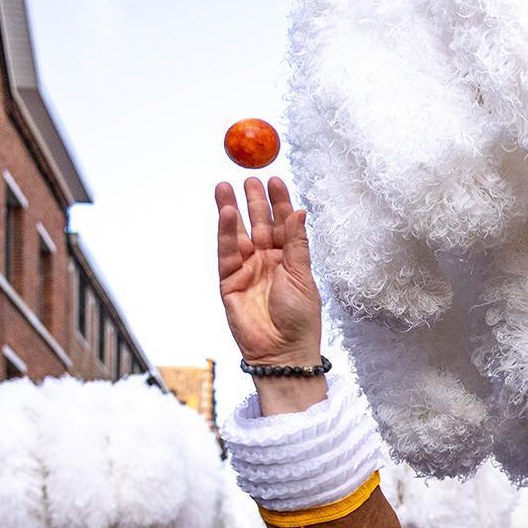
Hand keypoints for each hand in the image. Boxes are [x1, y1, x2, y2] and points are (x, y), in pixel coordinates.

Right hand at [214, 177, 325, 414]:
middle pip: (257, 223)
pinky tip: (226, 213)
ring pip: (237, 234)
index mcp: (289, 259)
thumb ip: (297, 243)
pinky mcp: (228, 281)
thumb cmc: (300, 319)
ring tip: (224, 185)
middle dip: (253, 200)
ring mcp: (246, 270)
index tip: (275, 179)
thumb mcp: (303, 276)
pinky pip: (226, 252)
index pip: (281, 224)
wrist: (283, 352)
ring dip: (232, 209)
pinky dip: (225, 232)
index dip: (278, 202)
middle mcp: (267, 261)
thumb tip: (299, 211)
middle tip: (249, 175)